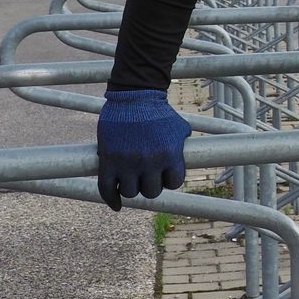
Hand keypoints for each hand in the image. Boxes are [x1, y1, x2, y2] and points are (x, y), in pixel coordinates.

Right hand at [97, 88, 191, 209]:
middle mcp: (149, 161)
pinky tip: (116, 205)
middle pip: (151, 191)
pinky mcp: (108, 160)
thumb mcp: (179, 127)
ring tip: (132, 179)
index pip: (173, 183)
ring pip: (130, 192)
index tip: (163, 175)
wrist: (133, 94)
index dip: (168, 180)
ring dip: (132, 188)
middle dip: (150, 185)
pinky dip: (112, 199)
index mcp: (169, 154)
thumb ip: (182, 147)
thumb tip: (191, 158)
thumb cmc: (157, 110)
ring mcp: (127, 162)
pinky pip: (107, 189)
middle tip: (146, 176)